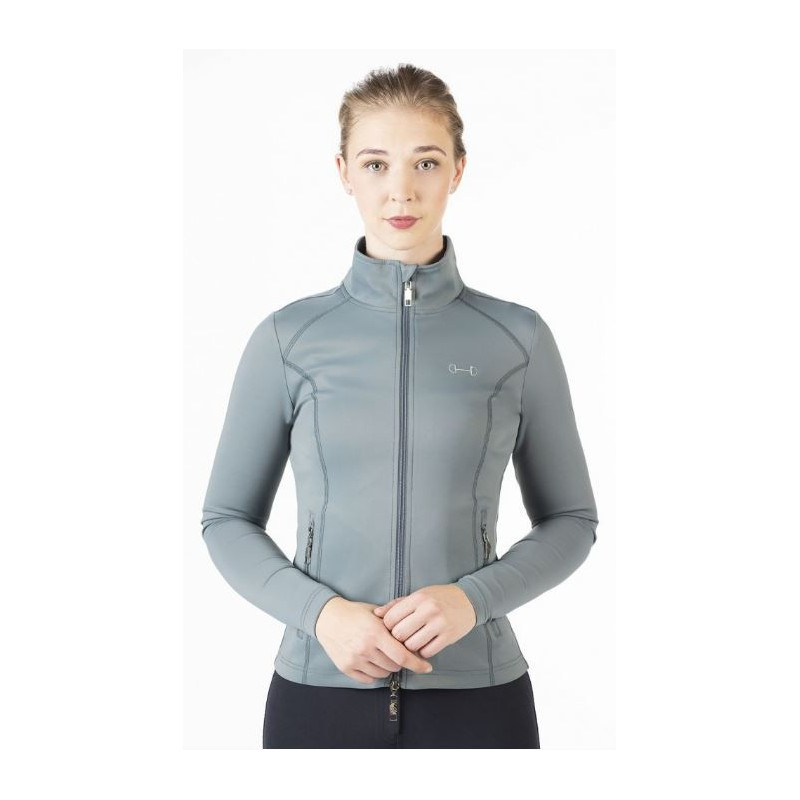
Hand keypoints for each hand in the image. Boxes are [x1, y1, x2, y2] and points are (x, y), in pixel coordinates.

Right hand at [315, 596, 434, 684]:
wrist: (327, 618)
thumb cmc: (354, 613)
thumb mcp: (375, 613)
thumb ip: (394, 624)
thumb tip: (415, 635)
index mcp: (375, 632)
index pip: (402, 656)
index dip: (417, 664)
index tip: (427, 667)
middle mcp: (365, 648)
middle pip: (394, 666)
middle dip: (400, 661)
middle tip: (397, 652)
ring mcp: (355, 659)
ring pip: (382, 673)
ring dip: (387, 667)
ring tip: (382, 655)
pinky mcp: (345, 667)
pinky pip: (368, 679)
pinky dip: (374, 673)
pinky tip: (372, 662)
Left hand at [372, 584, 476, 657]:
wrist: (468, 600)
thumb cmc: (438, 597)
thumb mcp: (417, 595)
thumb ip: (396, 605)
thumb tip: (376, 614)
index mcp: (418, 598)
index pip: (391, 619)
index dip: (388, 627)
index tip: (393, 627)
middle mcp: (428, 610)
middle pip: (399, 634)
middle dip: (397, 639)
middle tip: (402, 637)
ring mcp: (439, 624)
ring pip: (412, 646)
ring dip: (410, 647)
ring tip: (413, 640)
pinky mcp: (448, 636)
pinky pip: (427, 652)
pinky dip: (423, 651)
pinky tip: (425, 644)